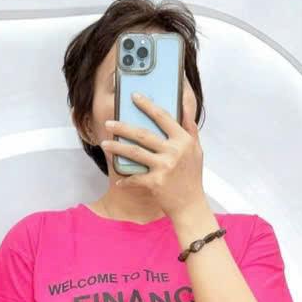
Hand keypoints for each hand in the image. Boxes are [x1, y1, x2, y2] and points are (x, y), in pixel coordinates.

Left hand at [99, 91, 204, 217]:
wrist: (191, 205)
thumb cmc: (192, 177)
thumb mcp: (196, 151)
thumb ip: (190, 130)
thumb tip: (185, 109)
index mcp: (183, 140)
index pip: (163, 117)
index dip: (147, 105)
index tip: (134, 96)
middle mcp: (174, 151)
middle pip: (143, 134)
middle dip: (122, 127)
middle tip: (108, 122)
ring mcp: (164, 167)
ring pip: (134, 152)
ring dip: (117, 147)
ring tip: (104, 143)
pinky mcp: (155, 182)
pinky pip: (135, 177)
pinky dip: (126, 179)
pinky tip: (119, 180)